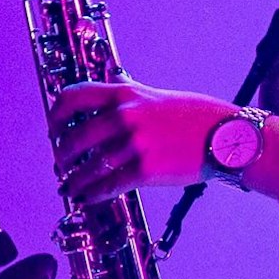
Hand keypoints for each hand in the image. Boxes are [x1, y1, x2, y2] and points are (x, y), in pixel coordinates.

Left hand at [47, 80, 234, 200]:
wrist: (226, 136)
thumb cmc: (194, 115)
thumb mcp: (157, 95)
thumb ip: (130, 90)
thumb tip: (114, 80)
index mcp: (124, 95)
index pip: (73, 97)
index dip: (56, 115)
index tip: (53, 128)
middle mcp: (124, 117)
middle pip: (74, 137)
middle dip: (62, 154)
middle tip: (60, 162)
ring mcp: (134, 145)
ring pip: (89, 167)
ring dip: (74, 180)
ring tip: (68, 187)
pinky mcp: (146, 171)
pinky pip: (109, 186)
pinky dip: (92, 194)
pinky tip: (86, 198)